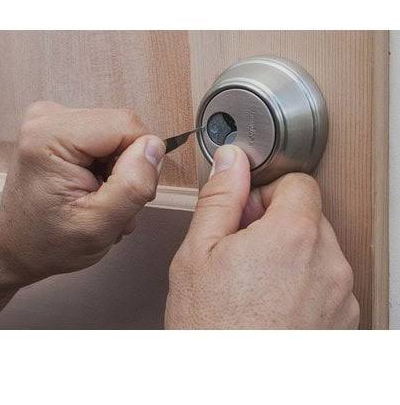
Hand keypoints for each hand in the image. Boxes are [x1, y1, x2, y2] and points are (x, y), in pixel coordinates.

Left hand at [0, 101, 165, 286]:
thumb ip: (133, 185)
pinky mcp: (58, 127)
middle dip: (129, 166)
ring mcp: (51, 119)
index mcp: (50, 135)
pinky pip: (105, 137)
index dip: (140, 160)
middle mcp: (47, 116)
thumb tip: (155, 146)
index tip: (125, 194)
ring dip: (119, 169)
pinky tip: (95, 188)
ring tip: (102, 199)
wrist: (17, 248)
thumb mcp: (100, 226)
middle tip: (113, 202)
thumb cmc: (49, 243)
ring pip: (117, 133)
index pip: (127, 125)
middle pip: (122, 127)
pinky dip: (108, 165)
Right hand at [165, 145, 358, 328]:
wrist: (227, 390)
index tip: (248, 212)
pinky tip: (270, 303)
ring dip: (290, 254)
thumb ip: (220, 198)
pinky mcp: (343, 322)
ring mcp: (341, 297)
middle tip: (243, 250)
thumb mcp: (199, 252)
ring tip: (253, 282)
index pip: (299, 183)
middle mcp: (328, 264)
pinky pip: (326, 283)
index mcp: (293, 236)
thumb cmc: (210, 329)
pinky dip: (303, 283)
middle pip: (309, 216)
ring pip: (318, 250)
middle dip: (276, 223)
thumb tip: (230, 161)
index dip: (267, 192)